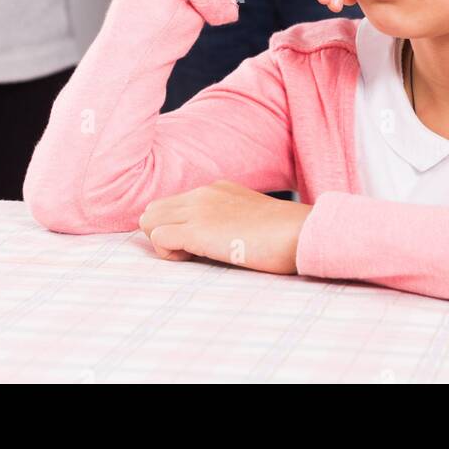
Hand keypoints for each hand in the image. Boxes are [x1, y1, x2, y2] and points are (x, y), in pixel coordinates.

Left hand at [139, 180, 312, 273]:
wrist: (299, 232)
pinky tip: (192, 259)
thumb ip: (227, 220)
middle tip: (189, 253)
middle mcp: (203, 193)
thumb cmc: (282, 235)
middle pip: (154, 210)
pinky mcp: (197, 229)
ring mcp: (199, 209)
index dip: (175, 227)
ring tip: (191, 256)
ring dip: (163, 242)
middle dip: (163, 234)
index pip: (171, 204)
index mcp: (216, 189)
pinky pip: (159, 237)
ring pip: (150, 221)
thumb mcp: (249, 218)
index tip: (195, 246)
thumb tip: (215, 240)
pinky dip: (168, 252)